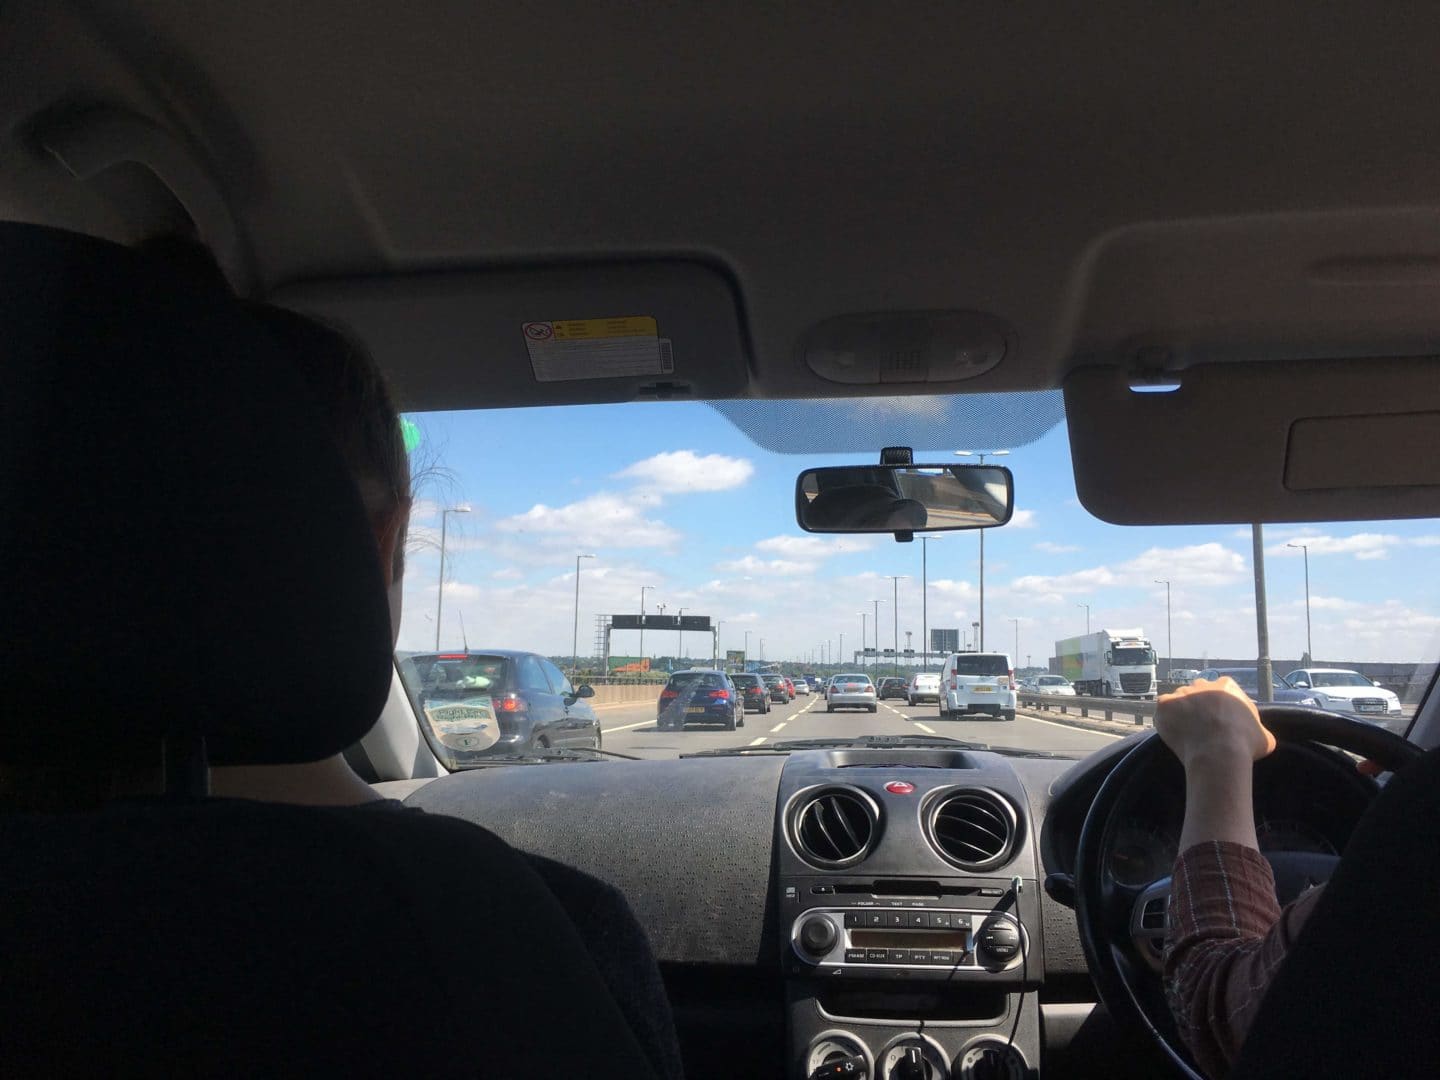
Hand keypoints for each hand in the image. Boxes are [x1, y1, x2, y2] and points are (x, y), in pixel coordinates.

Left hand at [1155, 677, 1275, 772]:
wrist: (1218, 753)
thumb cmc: (1244, 745)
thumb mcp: (1264, 737)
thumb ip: (1258, 729)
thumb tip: (1259, 735)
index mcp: (1227, 686)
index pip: (1222, 689)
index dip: (1220, 705)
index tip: (1220, 719)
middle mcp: (1203, 685)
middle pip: (1199, 690)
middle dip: (1200, 704)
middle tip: (1202, 724)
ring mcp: (1182, 693)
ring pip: (1179, 700)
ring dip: (1182, 712)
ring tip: (1186, 731)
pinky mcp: (1165, 704)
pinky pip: (1163, 709)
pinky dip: (1166, 719)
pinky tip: (1174, 732)